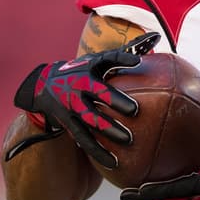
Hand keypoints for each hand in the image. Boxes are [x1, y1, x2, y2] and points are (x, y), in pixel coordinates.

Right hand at [13, 32, 160, 167]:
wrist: (42, 86)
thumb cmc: (82, 71)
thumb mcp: (99, 60)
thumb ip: (128, 51)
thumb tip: (157, 36)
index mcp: (89, 67)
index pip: (106, 60)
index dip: (121, 59)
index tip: (137, 62)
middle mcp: (79, 84)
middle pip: (97, 91)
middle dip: (114, 100)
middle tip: (134, 109)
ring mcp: (71, 104)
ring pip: (90, 118)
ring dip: (108, 128)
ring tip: (128, 139)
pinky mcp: (68, 123)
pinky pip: (84, 139)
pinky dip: (99, 151)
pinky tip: (115, 162)